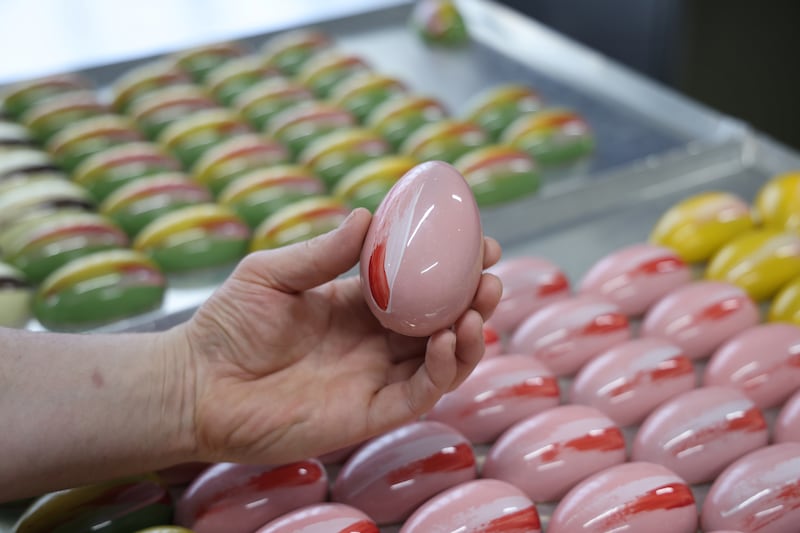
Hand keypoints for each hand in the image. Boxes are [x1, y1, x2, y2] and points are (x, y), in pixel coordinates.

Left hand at [175, 208, 501, 464]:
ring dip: (470, 333)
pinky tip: (449, 338)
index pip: (416, 284)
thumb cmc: (226, 326)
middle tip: (488, 275)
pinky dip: (444, 368)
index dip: (449, 265)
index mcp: (356, 305)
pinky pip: (420, 392)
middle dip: (472, 298)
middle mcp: (374, 341)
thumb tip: (366, 217)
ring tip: (478, 305)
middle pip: (440, 320)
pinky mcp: (371, 412)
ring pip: (442, 359)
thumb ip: (322, 252)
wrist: (196, 386)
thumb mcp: (272, 273)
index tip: (477, 241)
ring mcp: (375, 378)